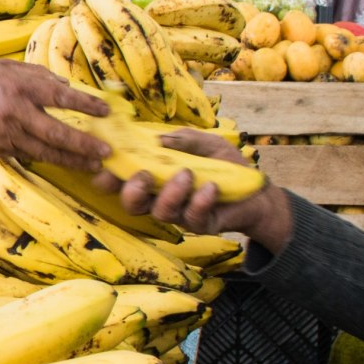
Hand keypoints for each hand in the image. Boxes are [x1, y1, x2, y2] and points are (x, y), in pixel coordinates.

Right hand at [0, 60, 112, 171]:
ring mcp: (8, 133)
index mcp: (20, 87)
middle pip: (57, 133)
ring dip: (72, 160)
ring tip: (93, 165)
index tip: (106, 111)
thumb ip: (38, 74)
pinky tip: (65, 162)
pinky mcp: (1, 147)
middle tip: (106, 152)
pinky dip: (49, 159)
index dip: (86, 105)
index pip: (61, 97)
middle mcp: (16, 112)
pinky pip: (30, 155)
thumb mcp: (7, 66)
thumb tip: (65, 85)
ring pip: (46, 151)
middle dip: (84, 145)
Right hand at [98, 130, 292, 247]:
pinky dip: (200, 201)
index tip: (105, 167)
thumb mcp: (203, 142)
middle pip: (131, 205)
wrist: (257, 189)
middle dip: (131, 191)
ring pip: (160, 213)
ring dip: (170, 192)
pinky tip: (211, 187)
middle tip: (144, 175)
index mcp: (154, 177)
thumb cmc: (225, 164)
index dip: (107, 177)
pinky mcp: (201, 225)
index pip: (121, 181)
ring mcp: (180, 214)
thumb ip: (182, 139)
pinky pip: (193, 219)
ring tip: (187, 174)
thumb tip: (158, 139)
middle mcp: (161, 198)